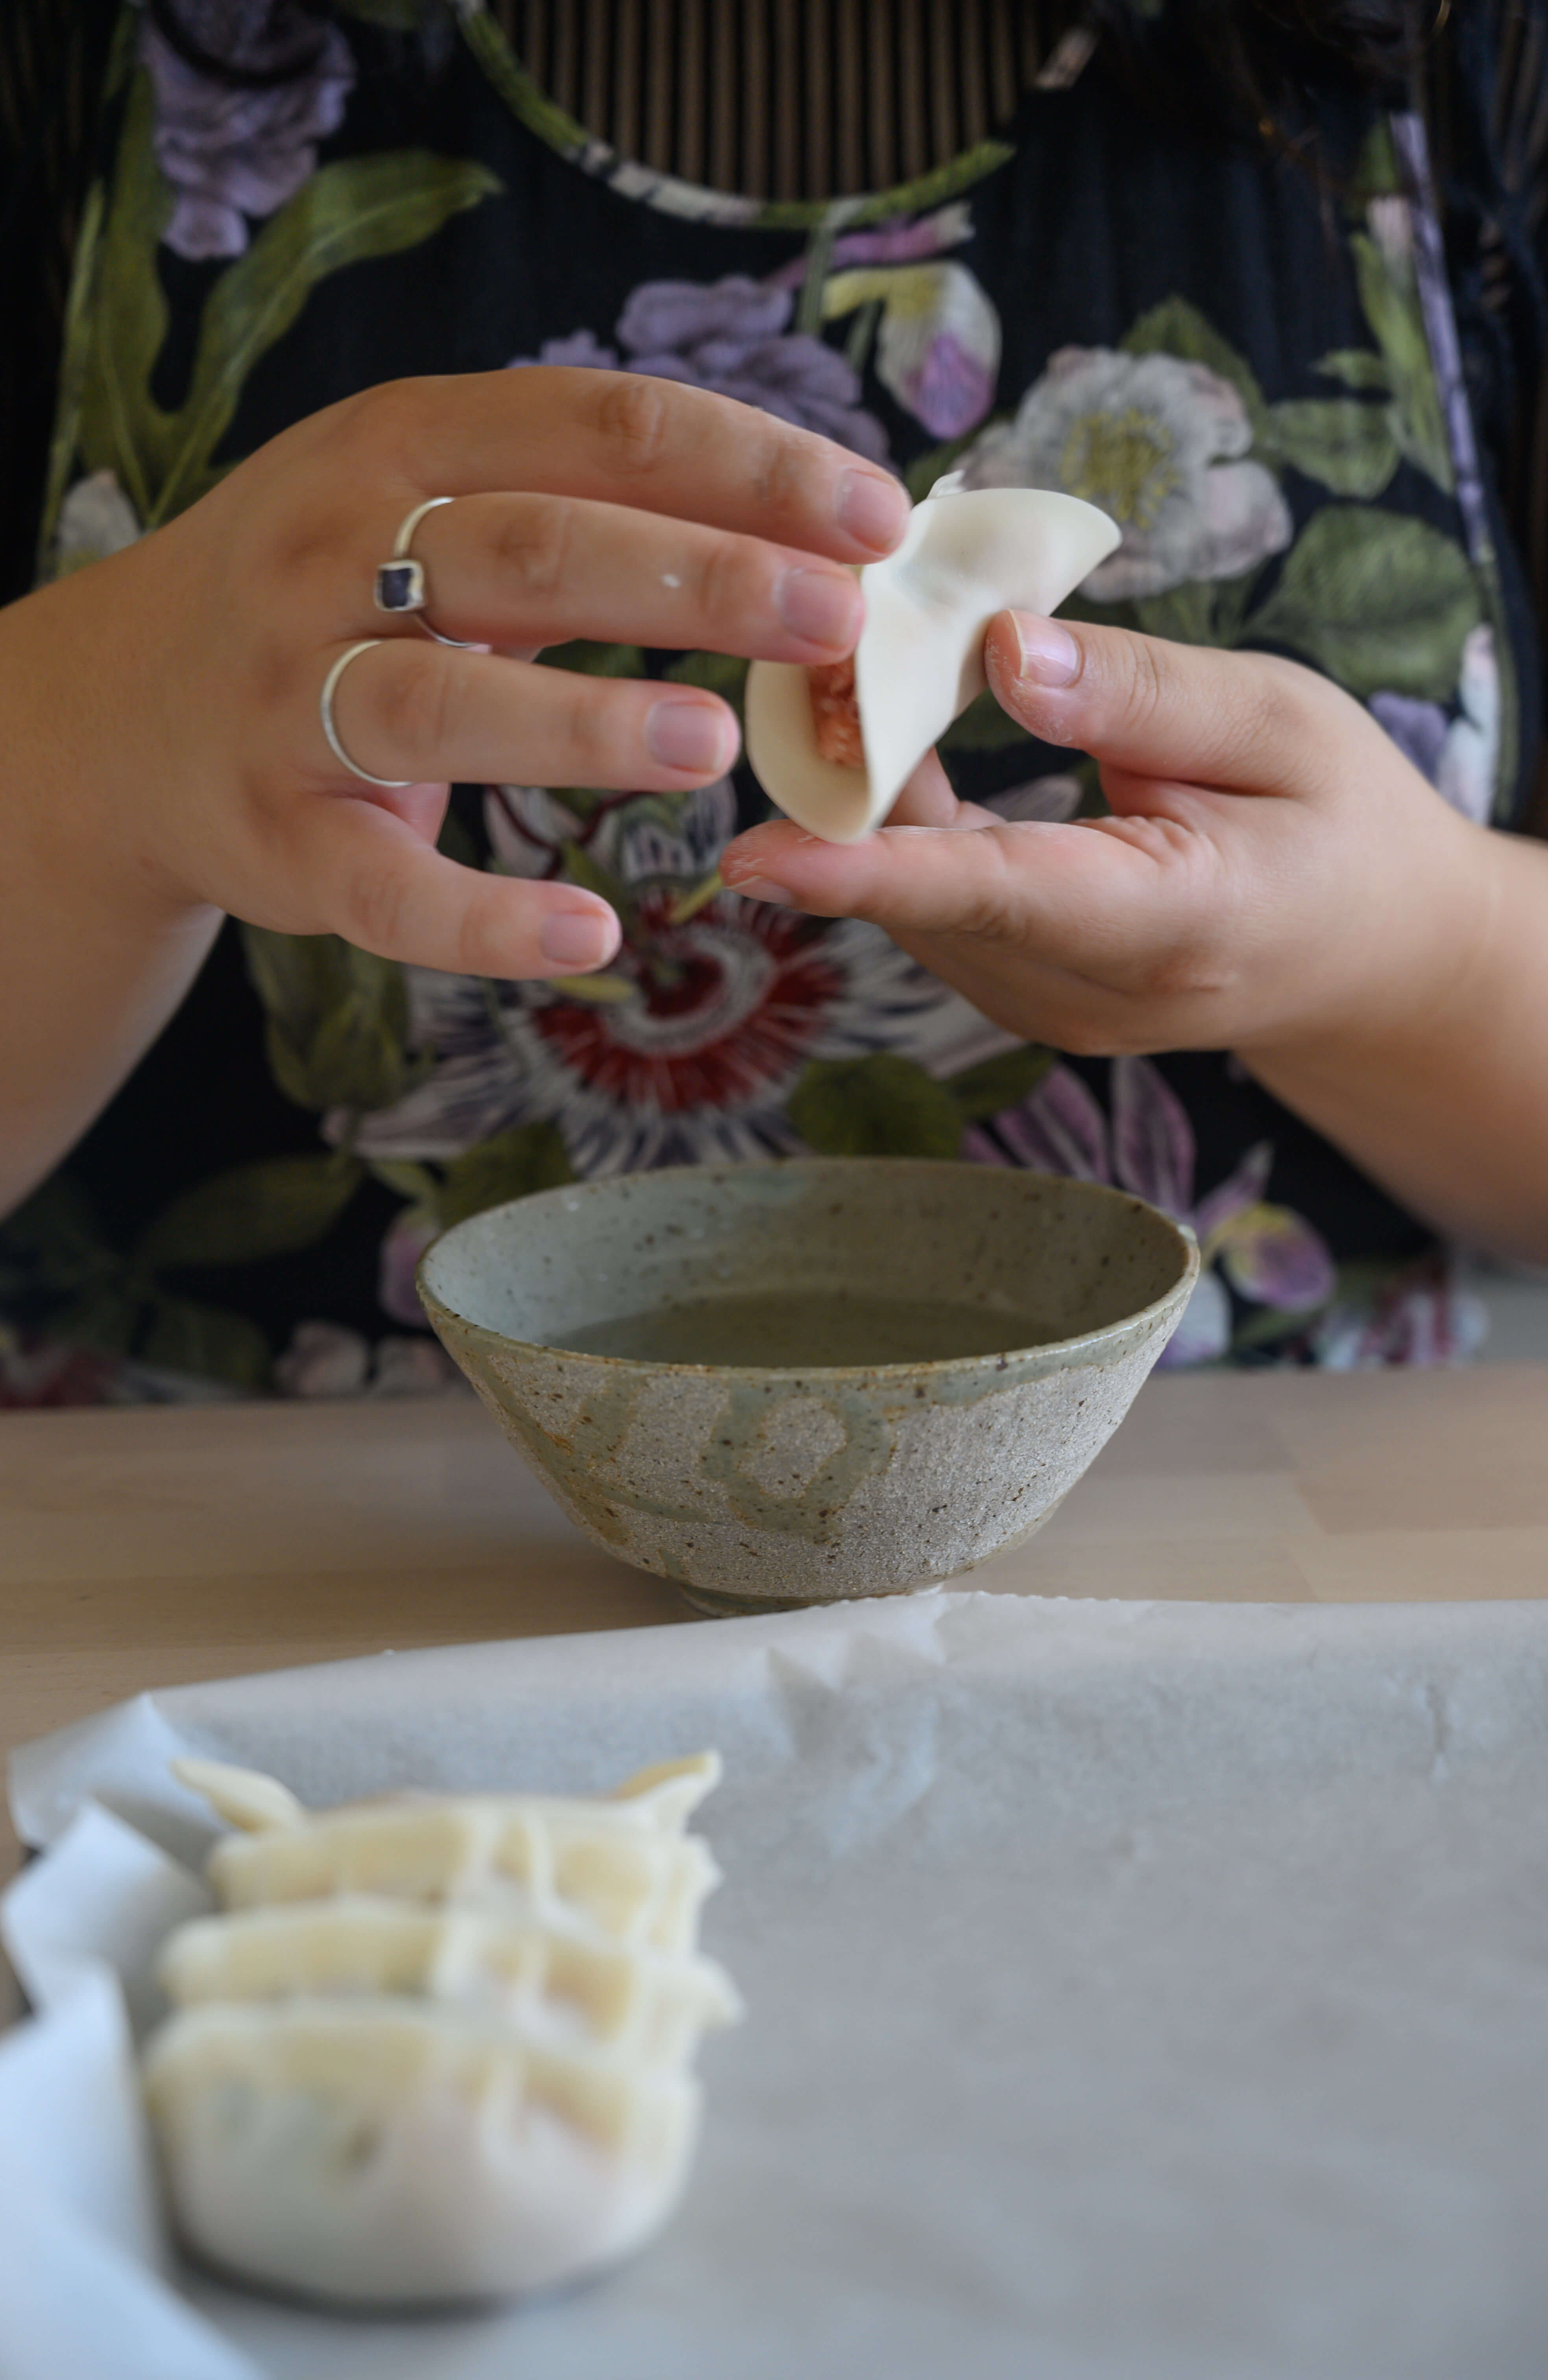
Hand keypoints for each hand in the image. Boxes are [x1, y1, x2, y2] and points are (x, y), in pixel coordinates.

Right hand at [28, 368, 906, 978]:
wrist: (127, 707)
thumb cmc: (339, 595)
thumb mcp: (433, 509)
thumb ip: (586, 508)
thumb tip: (806, 530)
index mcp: (401, 448)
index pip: (601, 429)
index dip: (749, 466)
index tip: (877, 517)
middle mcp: (337, 556)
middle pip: (538, 550)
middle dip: (701, 579)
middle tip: (837, 621)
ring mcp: (296, 701)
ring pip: (450, 706)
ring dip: (589, 724)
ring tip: (716, 745)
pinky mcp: (277, 838)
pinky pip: (386, 888)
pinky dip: (486, 920)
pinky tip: (591, 937)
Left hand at [721, 610, 1493, 1063]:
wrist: (1373, 952)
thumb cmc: (1341, 822)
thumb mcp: (1280, 721)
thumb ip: (1141, 692)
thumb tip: (1004, 646)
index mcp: (1172, 923)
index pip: (998, 898)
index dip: (867, 875)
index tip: (751, 859)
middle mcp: (1088, 992)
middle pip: (926, 894)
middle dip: (846, 779)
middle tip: (805, 649)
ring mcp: (1045, 1008)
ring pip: (911, 903)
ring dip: (865, 796)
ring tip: (848, 674)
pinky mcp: (1019, 993)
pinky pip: (929, 907)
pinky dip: (897, 825)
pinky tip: (890, 735)